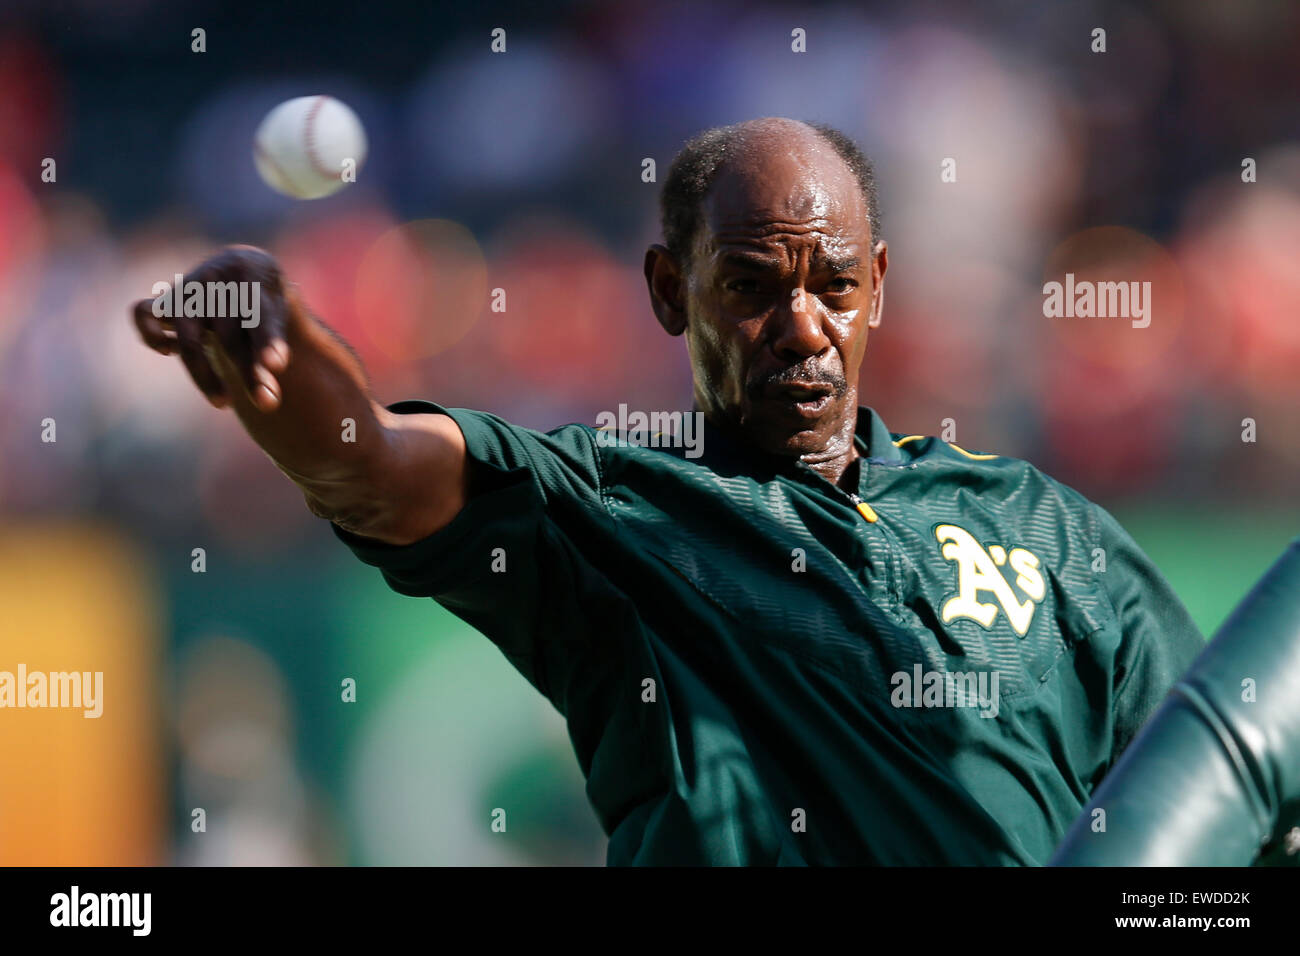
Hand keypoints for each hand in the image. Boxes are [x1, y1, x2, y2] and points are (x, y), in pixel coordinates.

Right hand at [131, 245, 293, 411]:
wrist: (243, 267)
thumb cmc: (263, 302)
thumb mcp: (275, 318)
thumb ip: (271, 353)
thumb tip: (267, 403)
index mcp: (252, 281)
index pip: (260, 317)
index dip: (267, 341)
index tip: (276, 365)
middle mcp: (217, 283)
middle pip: (230, 338)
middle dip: (249, 373)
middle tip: (267, 403)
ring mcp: (187, 291)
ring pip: (190, 341)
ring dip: (205, 376)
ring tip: (224, 403)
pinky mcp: (165, 300)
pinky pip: (142, 313)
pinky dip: (151, 334)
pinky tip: (170, 350)